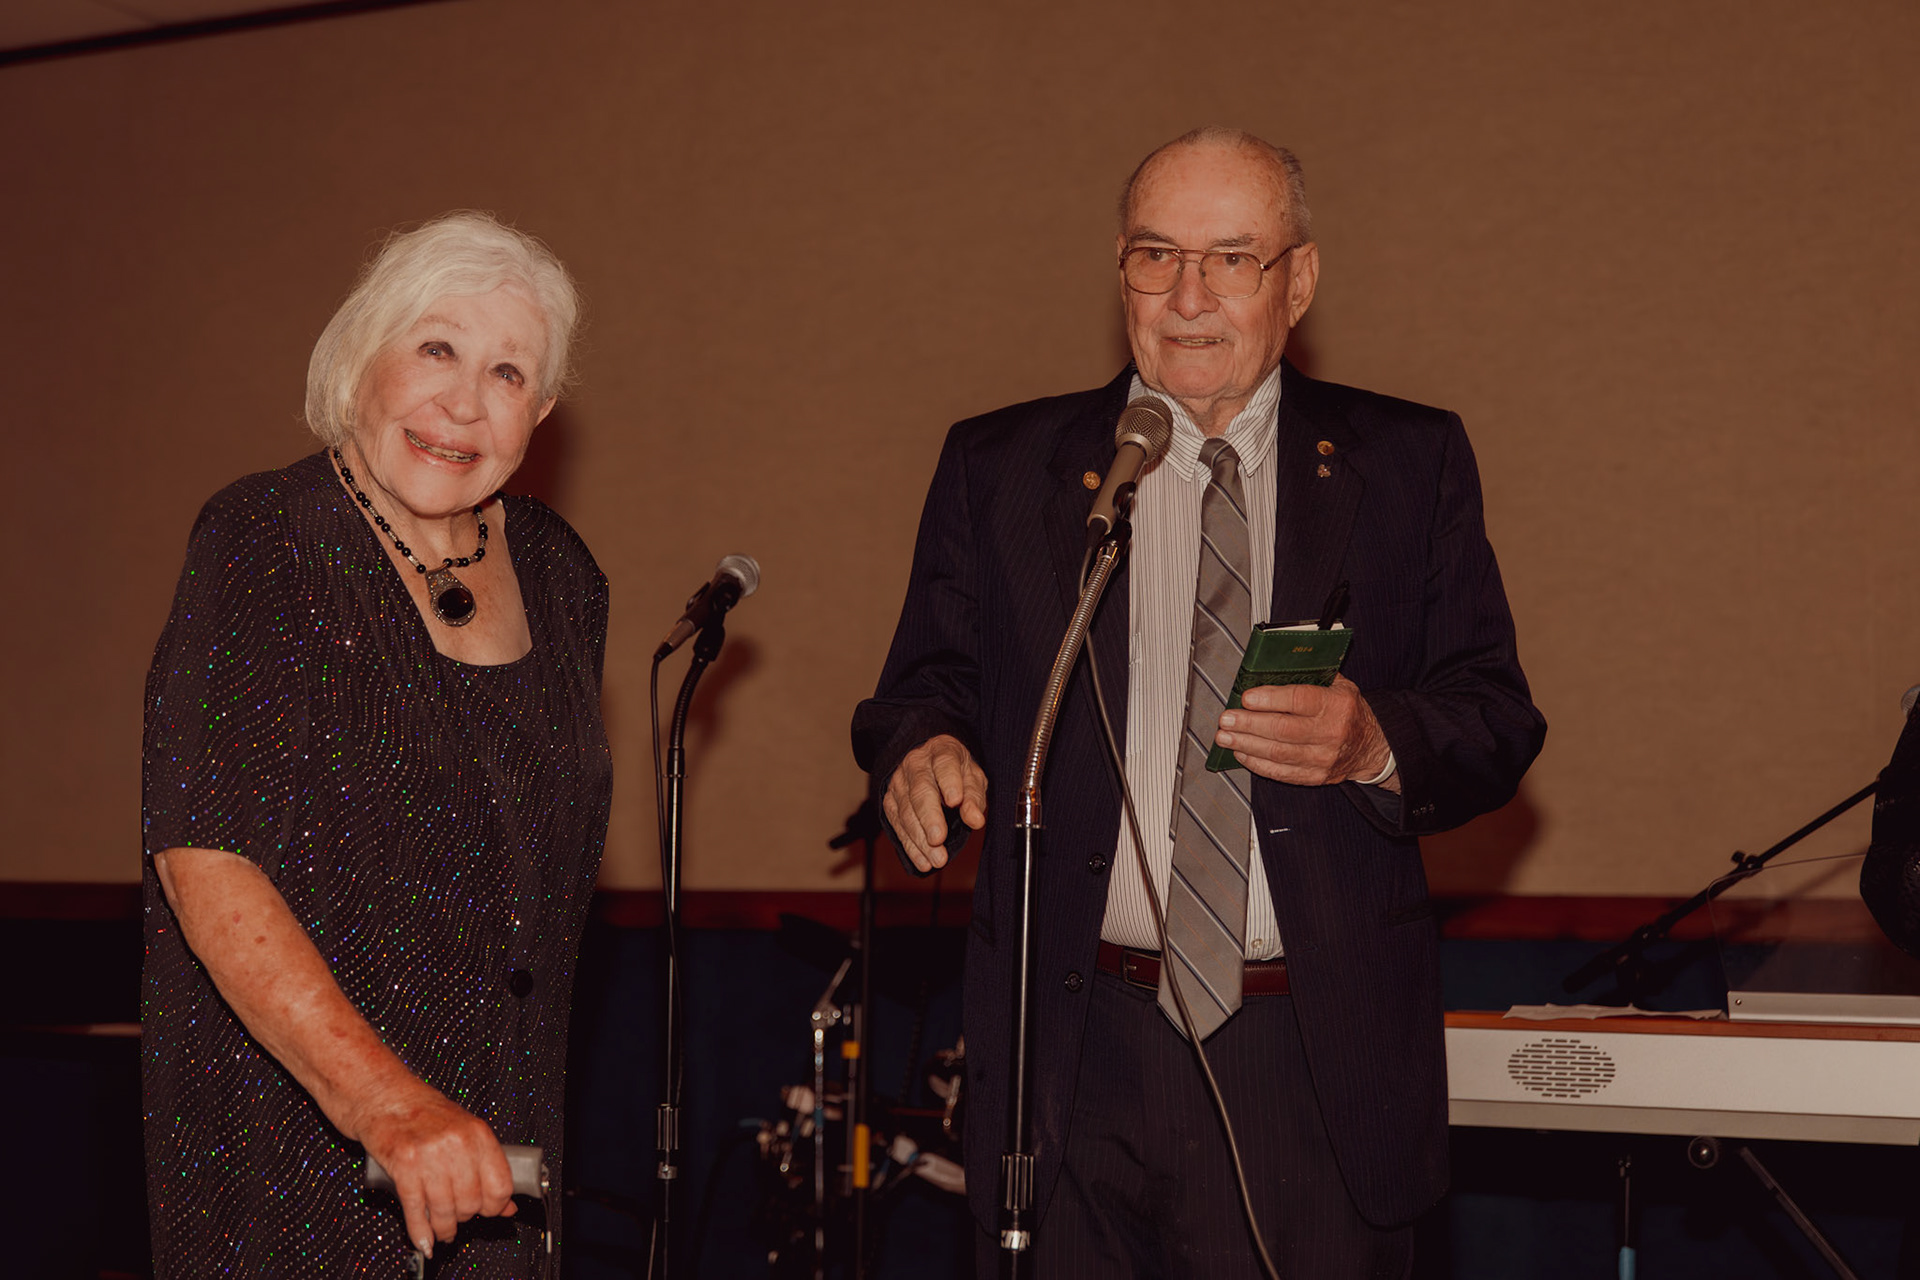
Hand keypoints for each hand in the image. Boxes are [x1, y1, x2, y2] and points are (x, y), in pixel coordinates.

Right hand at [352, 1083, 515, 1256]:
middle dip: (466, 1217)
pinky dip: (420, 1231)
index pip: (500, 1185)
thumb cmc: (424, 1112)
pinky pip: (416, 1210)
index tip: (490, 1211)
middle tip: (460, 1217)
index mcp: (478, 1133)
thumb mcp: (465, 1131)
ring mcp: (429, 1155)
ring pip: (445, 1211)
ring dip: (444, 1228)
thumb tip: (507, 1205)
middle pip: (471, 1202)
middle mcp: (457, 1144)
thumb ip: (486, 1165)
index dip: (496, 1206)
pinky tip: (425, 1239)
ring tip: (443, 1230)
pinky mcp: (403, 1166)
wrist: (385, 1097)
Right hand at [882, 734, 986, 871]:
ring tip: (937, 859)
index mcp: (941, 752)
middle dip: (929, 817)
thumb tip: (975, 820)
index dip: (949, 783)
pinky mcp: (890, 800)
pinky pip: (896, 824)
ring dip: (920, 838)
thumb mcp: (973, 776)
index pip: (945, 765)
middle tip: (938, 840)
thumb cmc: (956, 771)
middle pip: (920, 790)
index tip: (955, 801)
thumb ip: (974, 797)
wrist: (928, 761)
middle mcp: (915, 764)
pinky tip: (923, 861)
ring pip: (906, 811)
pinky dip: (910, 846)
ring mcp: (899, 783)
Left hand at [1213, 675, 1398, 790]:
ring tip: (1225, 737)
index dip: (1270, 699)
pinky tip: (1241, 753)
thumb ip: (1311, 676)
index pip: (1299, 701)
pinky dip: (1256, 763)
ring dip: (1246, 745)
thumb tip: (1271, 667)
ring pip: (1278, 753)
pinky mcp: (1315, 777)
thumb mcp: (1340, 686)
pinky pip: (1280, 773)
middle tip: (1227, 719)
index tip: (1247, 697)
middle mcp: (1330, 733)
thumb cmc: (1349, 712)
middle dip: (1249, 724)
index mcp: (1336, 705)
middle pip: (1283, 730)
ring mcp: (1322, 758)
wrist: (1372, 747)